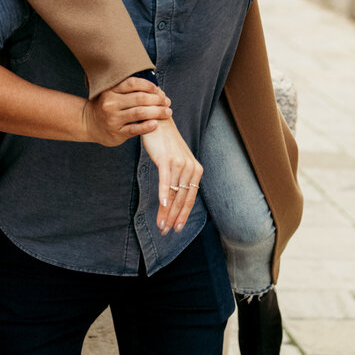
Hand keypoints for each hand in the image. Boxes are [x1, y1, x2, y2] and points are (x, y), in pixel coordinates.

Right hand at [83, 76, 171, 145]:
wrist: (89, 124)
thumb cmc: (107, 106)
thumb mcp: (112, 93)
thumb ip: (128, 89)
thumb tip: (155, 86)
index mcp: (111, 90)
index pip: (133, 83)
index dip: (149, 86)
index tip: (159, 90)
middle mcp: (111, 103)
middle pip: (140, 99)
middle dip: (157, 100)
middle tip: (167, 102)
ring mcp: (113, 119)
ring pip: (139, 113)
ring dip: (157, 112)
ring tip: (167, 112)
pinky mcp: (116, 132)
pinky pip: (135, 129)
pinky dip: (147, 126)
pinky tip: (156, 124)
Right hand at [141, 118, 202, 234]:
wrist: (159, 122)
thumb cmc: (166, 145)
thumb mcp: (176, 163)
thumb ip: (178, 180)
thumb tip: (172, 201)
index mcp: (196, 170)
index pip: (190, 199)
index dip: (182, 216)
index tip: (176, 229)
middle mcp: (190, 168)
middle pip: (182, 199)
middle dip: (174, 218)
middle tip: (165, 232)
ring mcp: (180, 164)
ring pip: (173, 194)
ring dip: (166, 212)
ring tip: (160, 225)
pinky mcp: (167, 160)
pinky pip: (166, 181)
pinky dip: (164, 194)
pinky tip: (161, 205)